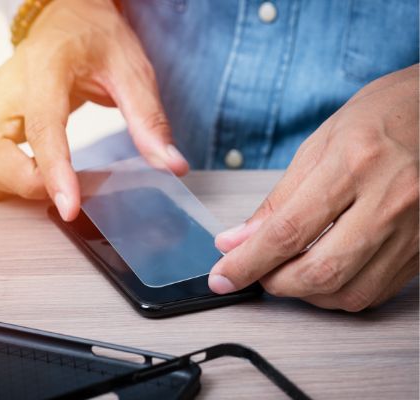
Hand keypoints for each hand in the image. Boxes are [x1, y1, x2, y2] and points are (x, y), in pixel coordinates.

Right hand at [0, 0, 187, 220]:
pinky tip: (17, 178)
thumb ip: (149, 119)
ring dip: (2, 185)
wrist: (67, 17)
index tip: (69, 206)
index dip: (53, 171)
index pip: (42, 125)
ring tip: (42, 183)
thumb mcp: (132, 69)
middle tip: (61, 190)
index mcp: (46, 68)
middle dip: (21, 183)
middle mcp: (8, 86)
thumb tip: (170, 164)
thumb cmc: (95, 38)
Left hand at [209, 65, 418, 310]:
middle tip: (253, 274)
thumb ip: (278, 200)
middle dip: (274, 283)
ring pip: (348, 292)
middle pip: (319, 271)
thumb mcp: (319, 144)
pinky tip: (321, 274)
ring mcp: (412, 230)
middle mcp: (389, 201)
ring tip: (285, 271)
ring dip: (305, 293)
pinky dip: (337, 292)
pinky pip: (374, 291)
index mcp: (354, 164)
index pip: (288, 232)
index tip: (223, 276)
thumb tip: (239, 239)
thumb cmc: (384, 116)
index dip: (247, 262)